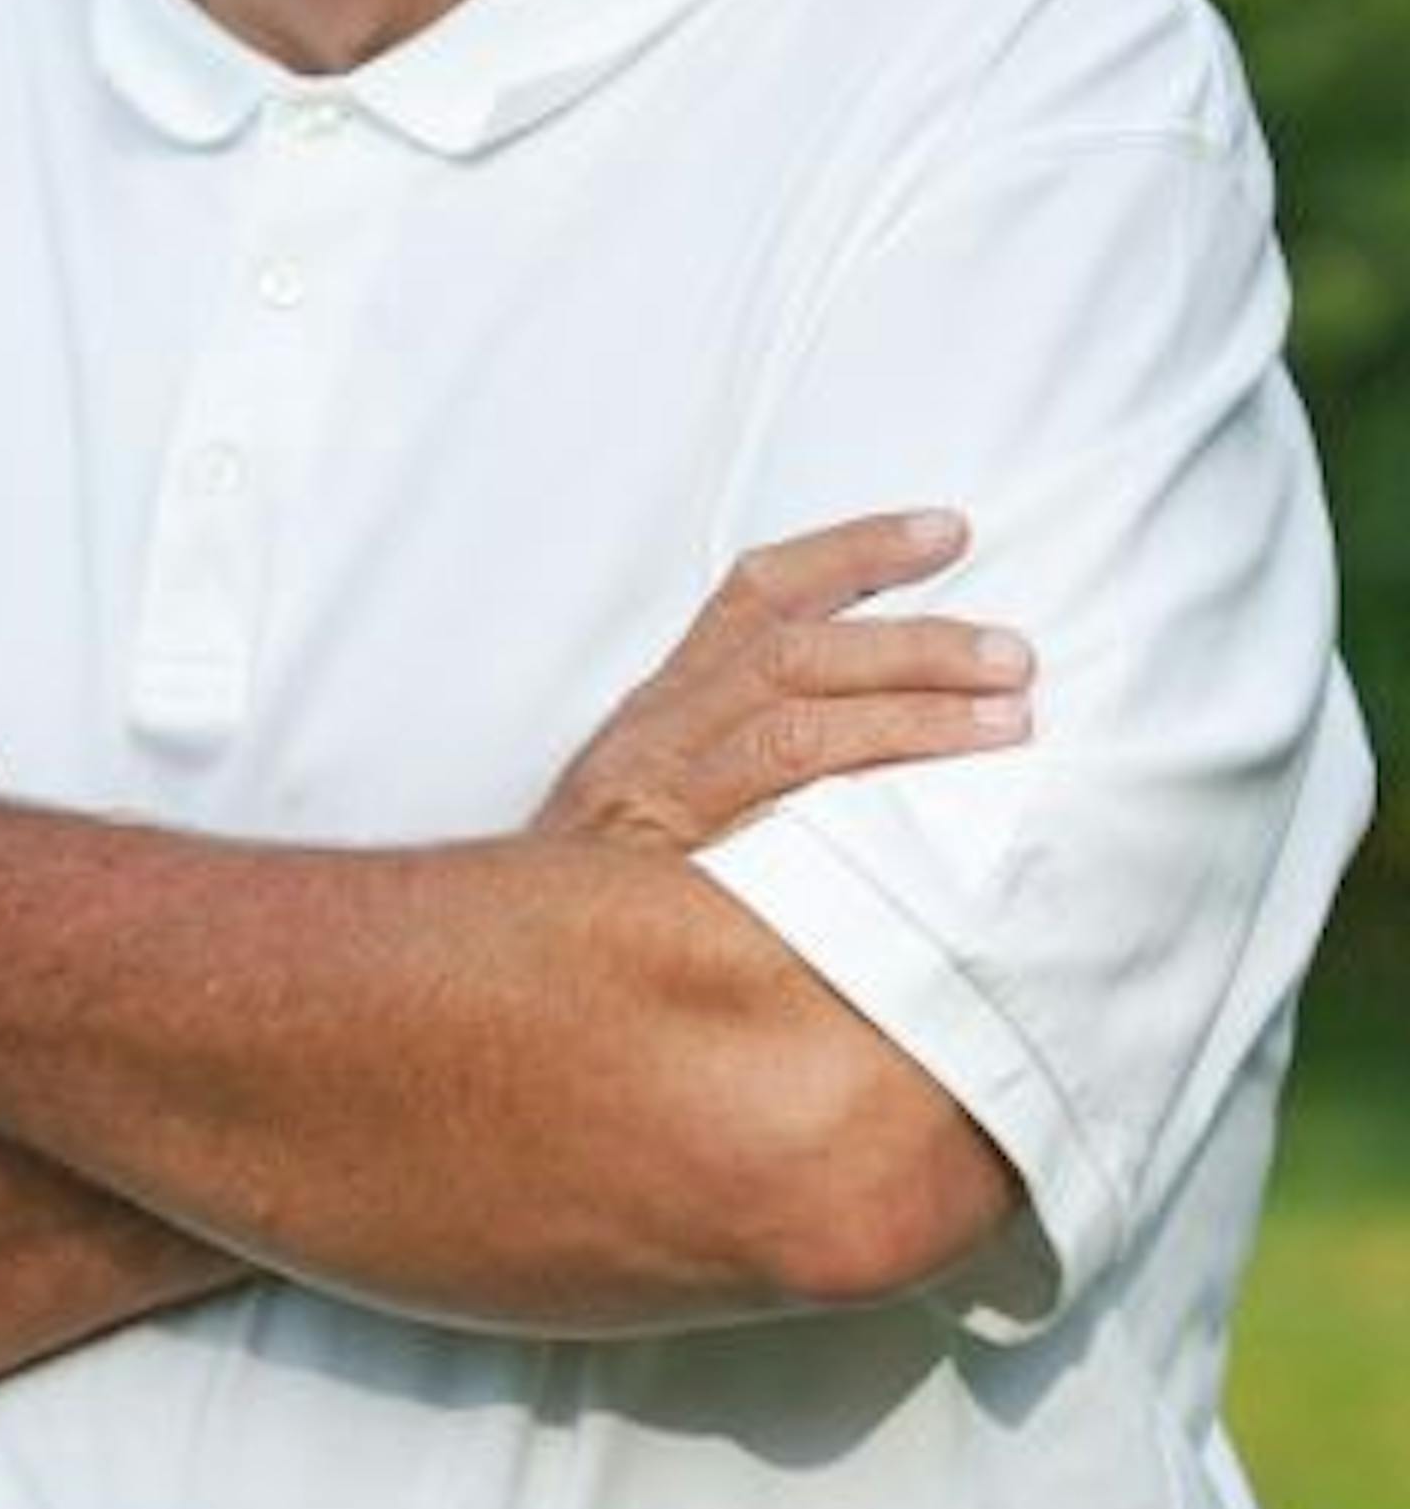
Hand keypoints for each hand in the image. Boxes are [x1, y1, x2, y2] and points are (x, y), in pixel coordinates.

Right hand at [534, 510, 1030, 855]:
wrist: (494, 977)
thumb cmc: (599, 897)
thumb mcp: (654, 801)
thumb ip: (747, 760)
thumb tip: (897, 740)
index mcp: (663, 706)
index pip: (758, 596)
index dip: (854, 551)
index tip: (948, 531)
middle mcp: (657, 737)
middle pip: (793, 655)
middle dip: (914, 644)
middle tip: (1015, 656)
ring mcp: (659, 805)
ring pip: (794, 729)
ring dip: (910, 717)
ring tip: (1008, 722)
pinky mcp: (670, 874)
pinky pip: (779, 829)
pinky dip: (859, 811)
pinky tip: (940, 826)